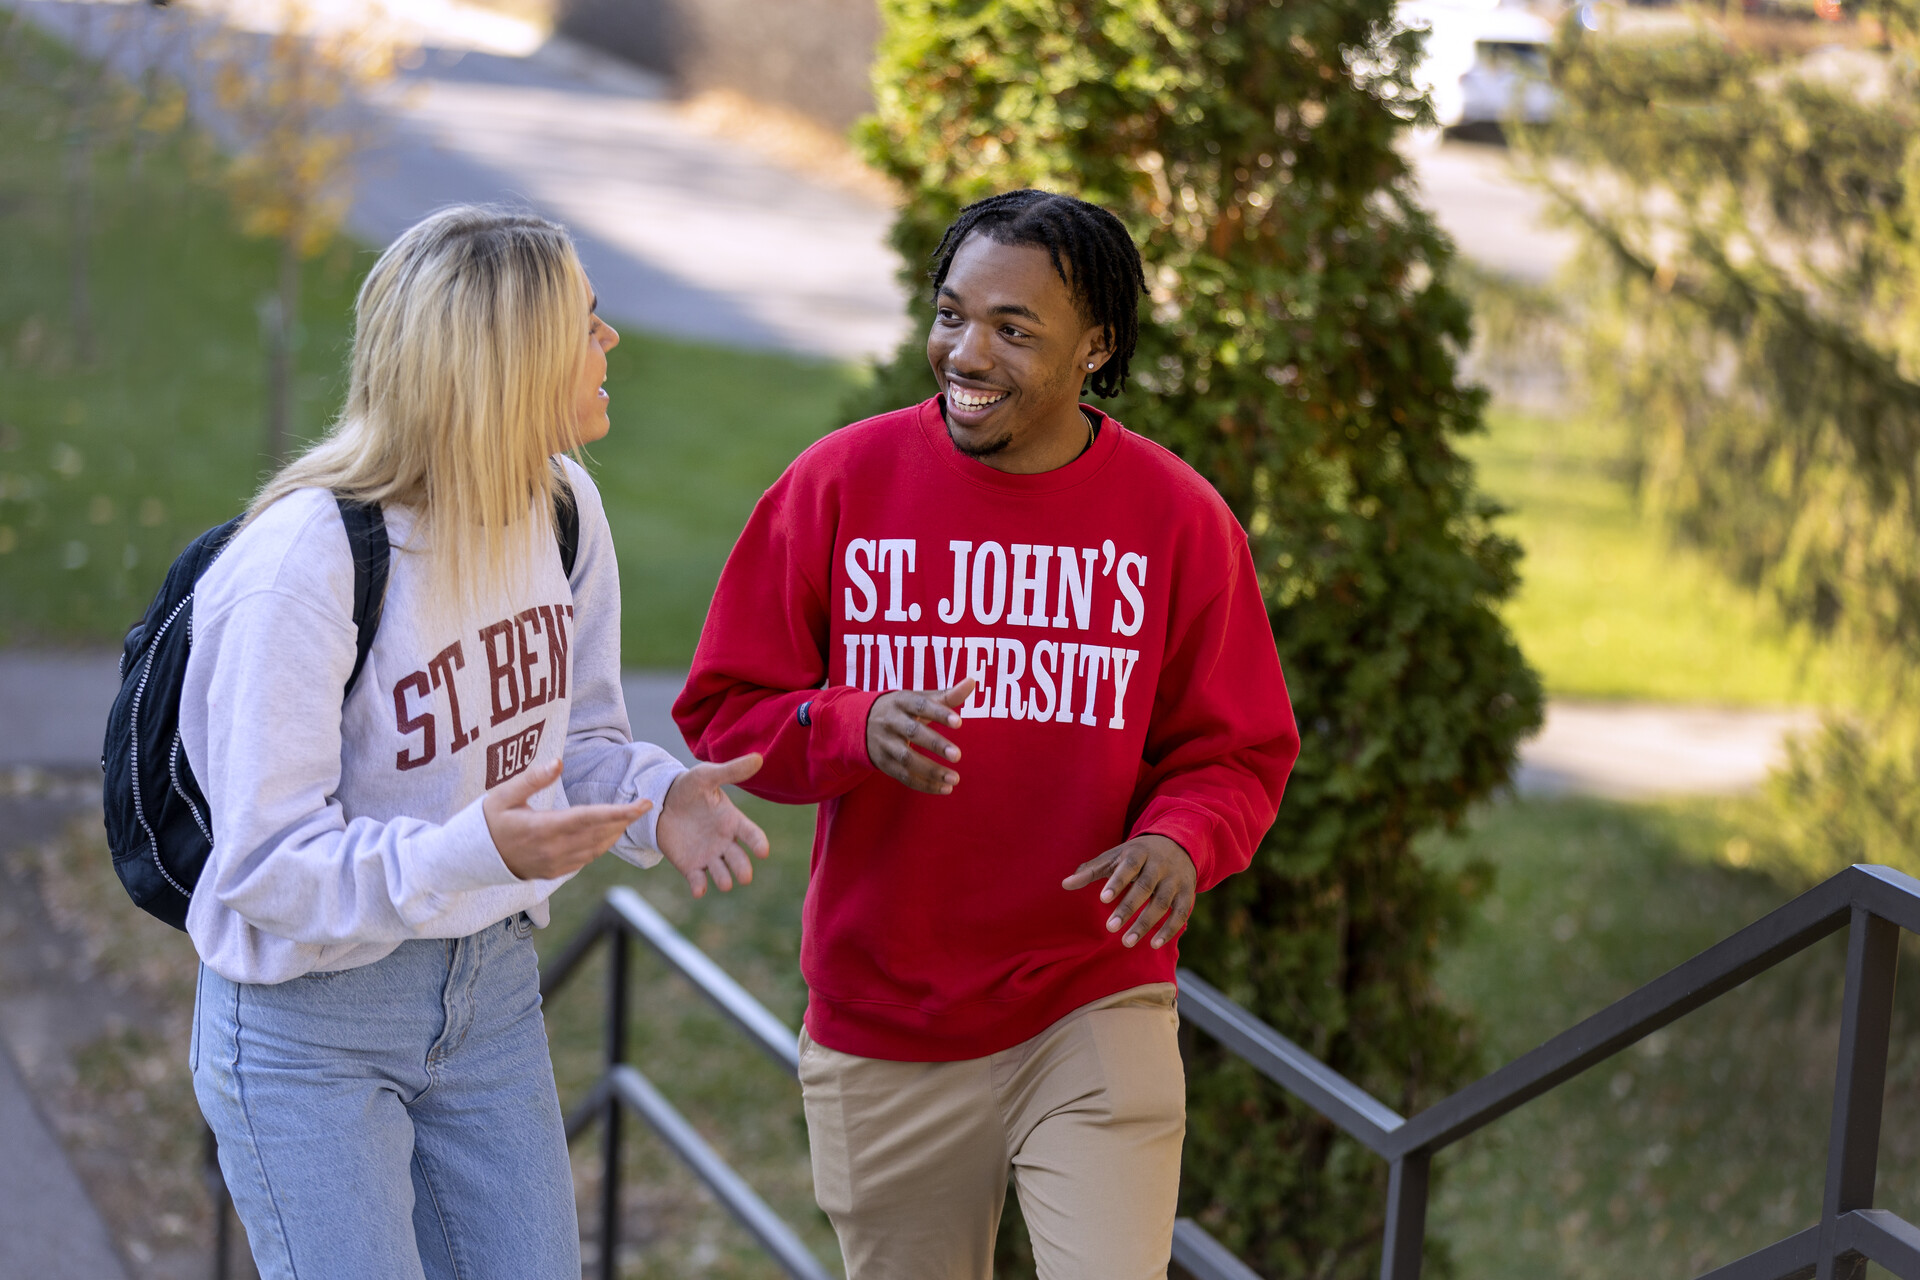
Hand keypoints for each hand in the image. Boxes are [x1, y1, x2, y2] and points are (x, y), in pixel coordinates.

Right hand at [483, 759, 650, 880]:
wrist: (470, 859)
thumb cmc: (487, 821)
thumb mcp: (502, 795)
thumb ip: (531, 779)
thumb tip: (558, 761)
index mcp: (542, 828)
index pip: (590, 818)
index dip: (619, 811)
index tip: (643, 804)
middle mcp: (552, 850)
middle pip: (599, 834)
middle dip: (625, 820)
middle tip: (644, 804)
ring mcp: (554, 864)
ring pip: (596, 849)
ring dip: (615, 832)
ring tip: (629, 815)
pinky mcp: (554, 873)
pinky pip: (585, 859)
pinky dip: (601, 845)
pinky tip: (608, 832)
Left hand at [657, 754, 770, 897]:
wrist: (661, 802)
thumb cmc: (688, 787)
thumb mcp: (707, 776)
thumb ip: (731, 771)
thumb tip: (759, 757)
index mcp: (732, 821)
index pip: (751, 834)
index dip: (758, 843)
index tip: (763, 851)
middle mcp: (725, 842)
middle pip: (739, 860)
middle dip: (742, 869)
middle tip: (744, 876)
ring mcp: (709, 856)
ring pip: (721, 873)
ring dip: (724, 879)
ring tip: (724, 883)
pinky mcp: (690, 866)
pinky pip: (698, 880)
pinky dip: (699, 887)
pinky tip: (699, 890)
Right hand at [866, 680, 972, 794]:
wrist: (859, 723)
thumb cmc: (901, 710)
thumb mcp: (918, 699)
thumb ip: (946, 696)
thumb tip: (972, 681)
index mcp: (901, 701)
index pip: (920, 705)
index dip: (939, 713)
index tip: (959, 723)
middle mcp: (890, 721)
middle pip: (912, 733)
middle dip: (935, 744)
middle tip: (958, 755)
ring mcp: (885, 744)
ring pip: (907, 759)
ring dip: (931, 771)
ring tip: (955, 779)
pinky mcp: (883, 763)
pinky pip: (903, 776)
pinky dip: (924, 784)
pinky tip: (944, 788)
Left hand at [1062, 834, 1196, 948]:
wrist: (1178, 843)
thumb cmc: (1137, 855)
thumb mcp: (1114, 857)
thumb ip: (1090, 871)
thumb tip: (1064, 884)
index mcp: (1138, 853)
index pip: (1128, 867)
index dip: (1117, 882)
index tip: (1103, 899)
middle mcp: (1159, 865)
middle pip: (1144, 887)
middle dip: (1128, 908)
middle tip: (1110, 928)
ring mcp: (1175, 880)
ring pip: (1162, 903)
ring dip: (1145, 924)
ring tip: (1126, 942)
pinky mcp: (1187, 893)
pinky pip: (1180, 913)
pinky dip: (1169, 929)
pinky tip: (1154, 944)